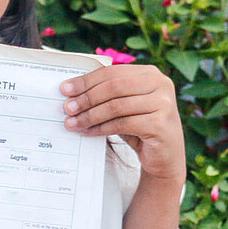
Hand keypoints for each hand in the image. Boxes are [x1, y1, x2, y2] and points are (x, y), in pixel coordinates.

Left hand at [60, 64, 185, 182]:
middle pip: (113, 87)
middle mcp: (161, 84)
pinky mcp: (161, 125)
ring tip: (72, 123)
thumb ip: (104, 94)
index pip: (111, 72)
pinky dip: (101, 128)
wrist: (163, 155)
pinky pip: (123, 124)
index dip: (86, 81)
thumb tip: (69, 92)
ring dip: (90, 115)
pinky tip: (87, 132)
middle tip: (66, 108)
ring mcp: (164, 104)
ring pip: (116, 106)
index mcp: (149, 73)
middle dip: (86, 98)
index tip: (64, 90)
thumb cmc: (138, 125)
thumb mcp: (122, 105)